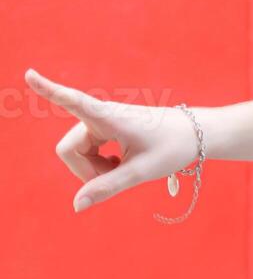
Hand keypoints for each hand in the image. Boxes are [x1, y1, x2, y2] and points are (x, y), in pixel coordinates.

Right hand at [26, 69, 198, 212]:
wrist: (196, 134)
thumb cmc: (173, 148)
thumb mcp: (141, 171)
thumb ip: (107, 187)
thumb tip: (76, 205)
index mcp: (109, 117)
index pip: (73, 102)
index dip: (49, 90)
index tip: (29, 73)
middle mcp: (101, 114)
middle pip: (69, 149)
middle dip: (86, 170)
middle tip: (117, 177)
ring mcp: (102, 119)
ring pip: (77, 150)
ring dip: (94, 166)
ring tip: (123, 168)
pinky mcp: (105, 125)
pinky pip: (87, 148)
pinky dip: (99, 161)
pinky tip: (119, 163)